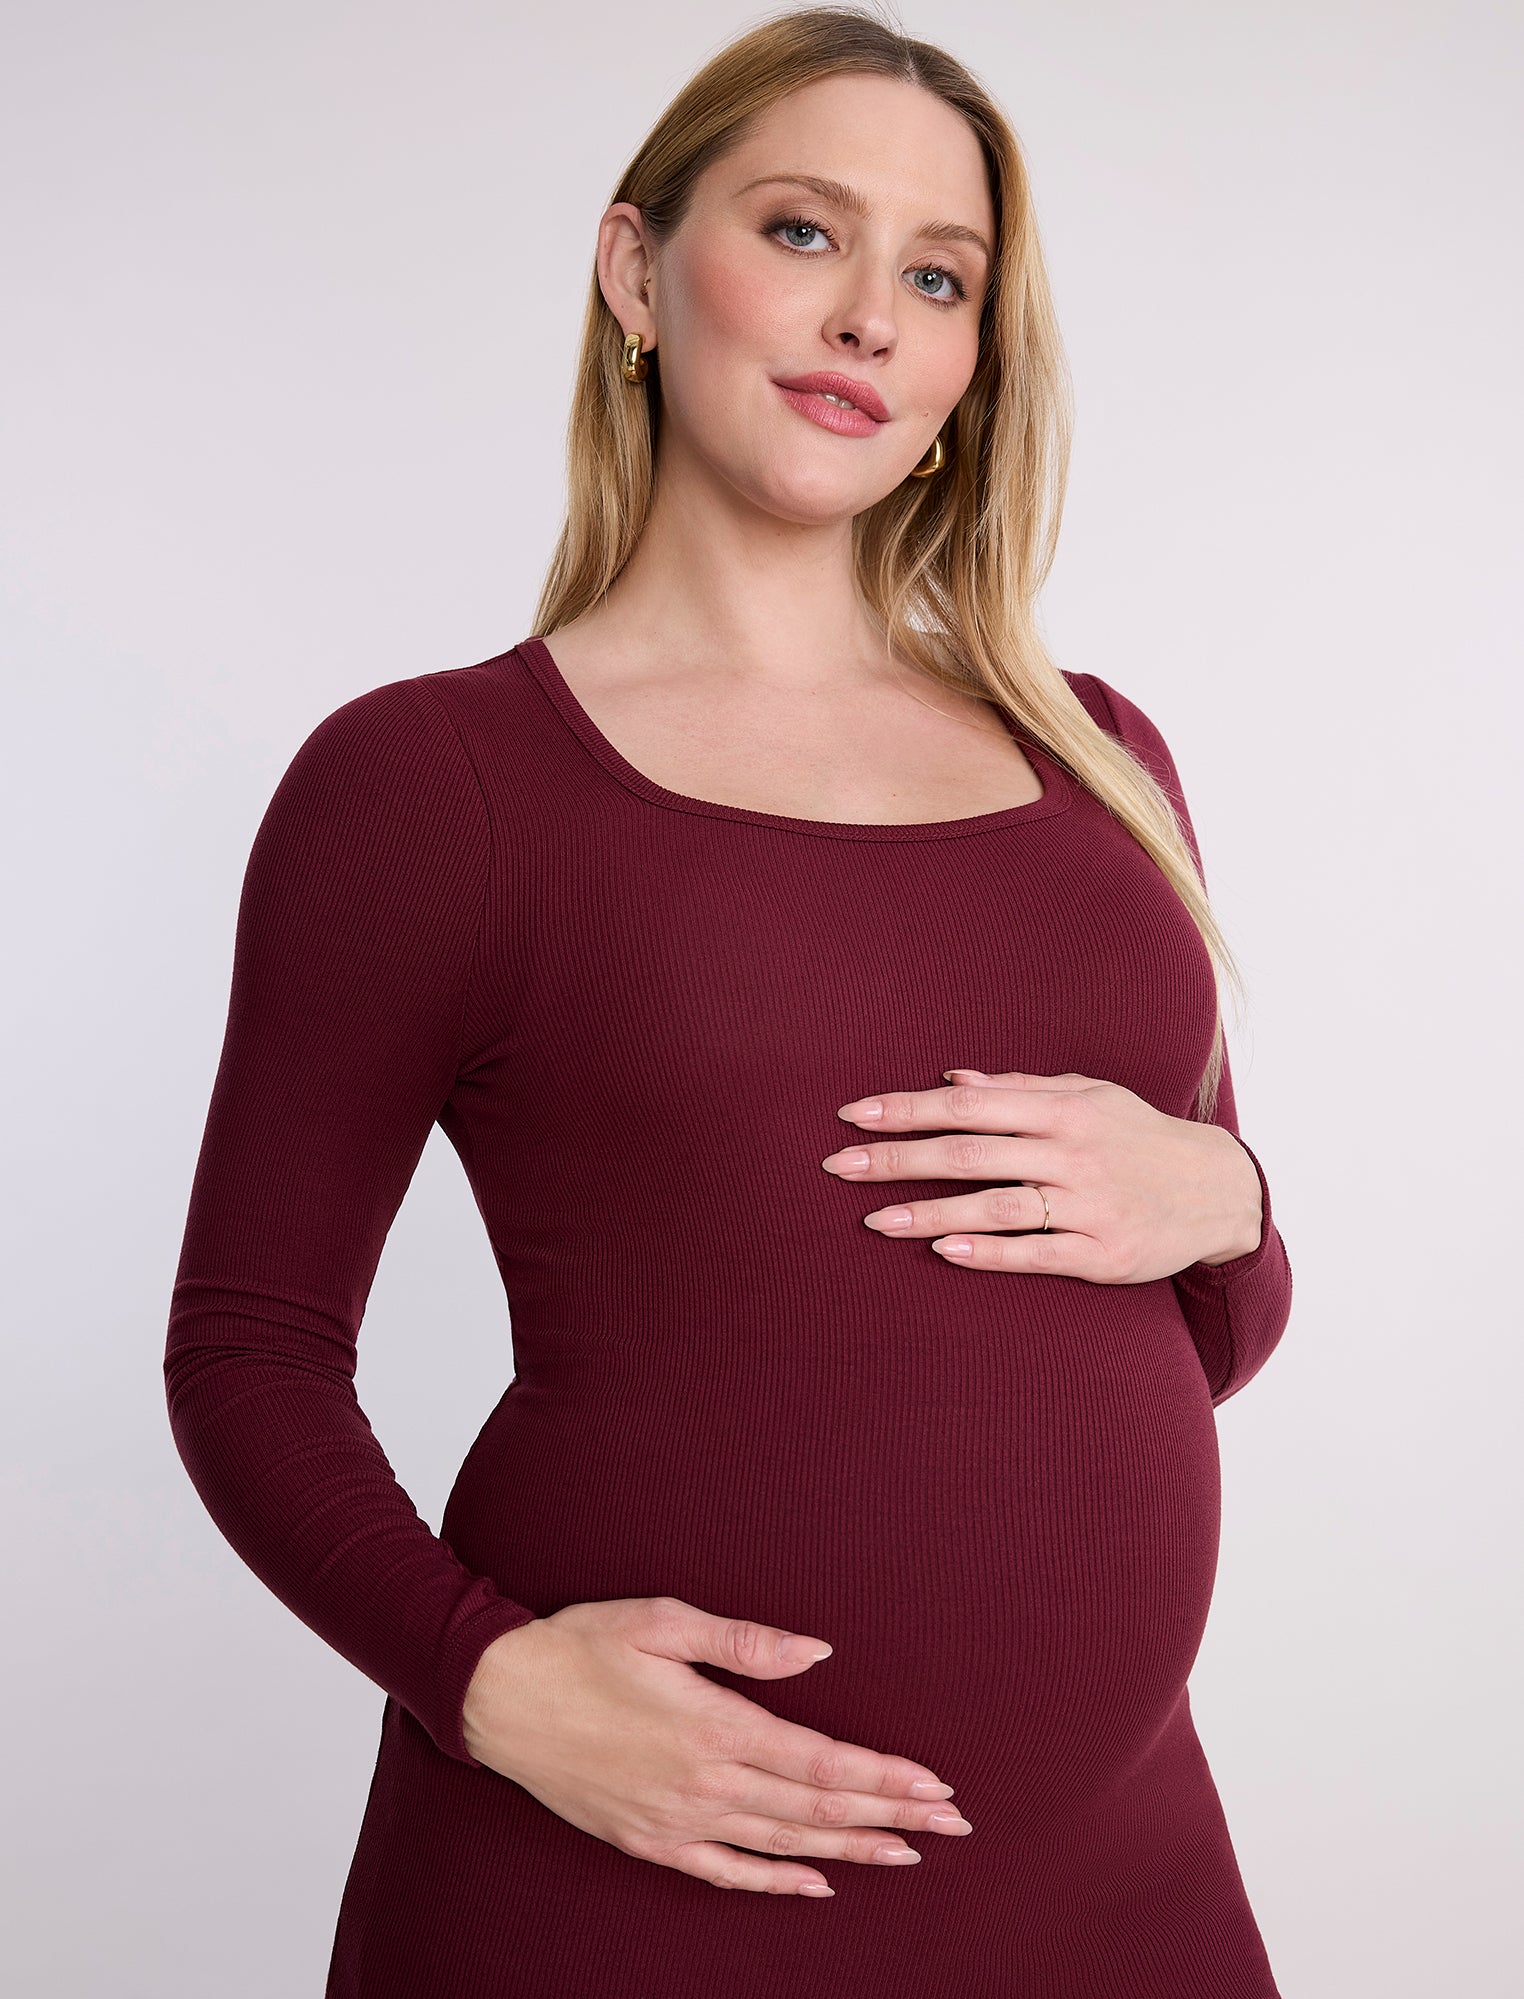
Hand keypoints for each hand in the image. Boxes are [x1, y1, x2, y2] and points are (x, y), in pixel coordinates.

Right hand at [461, 1596, 974, 1895]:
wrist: (500, 1697)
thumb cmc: (580, 1646)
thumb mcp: (661, 1621)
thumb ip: (744, 1641)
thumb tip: (817, 1651)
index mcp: (713, 1724)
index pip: (822, 1761)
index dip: (885, 1776)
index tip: (936, 1784)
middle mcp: (703, 1782)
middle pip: (816, 1808)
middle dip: (890, 1814)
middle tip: (951, 1823)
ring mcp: (676, 1819)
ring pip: (782, 1843)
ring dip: (850, 1849)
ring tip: (906, 1852)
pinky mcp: (649, 1840)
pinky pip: (725, 1872)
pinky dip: (776, 1880)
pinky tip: (815, 1882)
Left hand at [821, 1067, 1262, 1281]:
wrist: (1217, 1191)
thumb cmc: (1137, 1137)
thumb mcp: (1089, 1096)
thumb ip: (1019, 1089)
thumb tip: (951, 1081)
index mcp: (1063, 1108)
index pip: (969, 1106)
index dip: (908, 1109)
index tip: (855, 1115)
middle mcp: (1072, 1153)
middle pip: (970, 1153)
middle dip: (899, 1158)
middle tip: (841, 1167)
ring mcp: (1088, 1204)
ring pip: (996, 1205)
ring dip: (931, 1213)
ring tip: (876, 1220)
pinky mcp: (1103, 1253)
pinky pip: (1037, 1253)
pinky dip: (990, 1252)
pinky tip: (945, 1252)